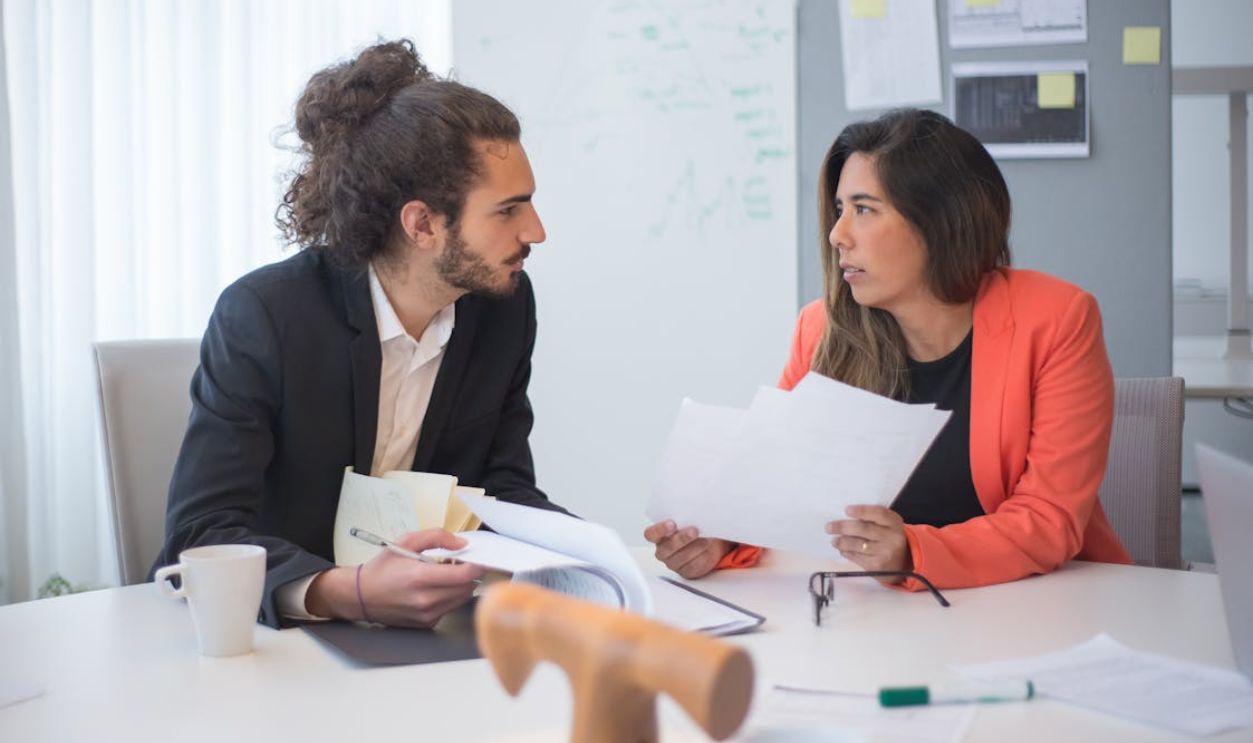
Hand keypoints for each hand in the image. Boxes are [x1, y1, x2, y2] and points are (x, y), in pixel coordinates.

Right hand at [307, 529, 486, 627]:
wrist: (361, 596)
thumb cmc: (382, 569)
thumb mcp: (406, 541)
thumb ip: (436, 537)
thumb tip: (461, 543)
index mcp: (420, 578)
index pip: (464, 575)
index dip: (477, 565)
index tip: (479, 559)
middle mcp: (425, 600)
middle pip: (467, 588)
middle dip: (468, 574)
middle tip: (459, 562)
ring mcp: (427, 615)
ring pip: (461, 599)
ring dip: (461, 585)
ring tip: (446, 574)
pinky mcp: (427, 623)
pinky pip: (450, 608)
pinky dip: (450, 597)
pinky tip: (437, 588)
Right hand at [643, 520, 732, 578]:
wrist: (708, 542)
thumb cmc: (693, 527)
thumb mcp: (687, 519)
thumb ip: (685, 517)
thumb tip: (694, 511)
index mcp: (658, 536)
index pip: (651, 534)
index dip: (660, 530)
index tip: (672, 523)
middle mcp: (663, 551)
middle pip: (668, 547)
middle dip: (682, 539)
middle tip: (695, 530)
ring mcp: (673, 563)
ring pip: (682, 557)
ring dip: (696, 547)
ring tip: (707, 540)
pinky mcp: (686, 571)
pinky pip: (693, 566)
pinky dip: (703, 557)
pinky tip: (708, 550)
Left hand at [826, 505, 910, 579]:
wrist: (903, 564)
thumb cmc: (890, 539)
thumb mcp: (888, 526)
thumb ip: (873, 519)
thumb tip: (845, 516)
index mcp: (894, 523)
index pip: (878, 513)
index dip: (861, 511)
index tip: (846, 510)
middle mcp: (892, 537)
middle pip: (863, 529)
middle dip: (843, 527)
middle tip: (829, 527)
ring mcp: (885, 553)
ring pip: (857, 544)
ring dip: (842, 542)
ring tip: (834, 541)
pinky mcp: (877, 566)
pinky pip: (857, 557)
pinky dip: (847, 553)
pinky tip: (842, 550)